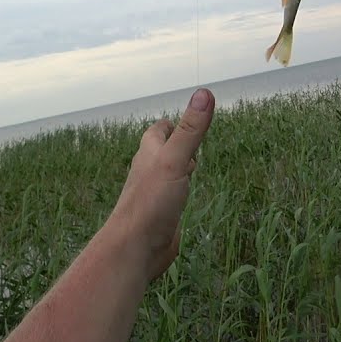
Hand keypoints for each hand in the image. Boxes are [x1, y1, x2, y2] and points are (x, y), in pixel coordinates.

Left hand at [110, 88, 214, 283]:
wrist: (135, 248)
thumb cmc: (152, 202)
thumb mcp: (175, 160)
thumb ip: (191, 129)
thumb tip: (205, 93)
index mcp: (149, 155)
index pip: (158, 131)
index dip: (172, 125)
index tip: (188, 120)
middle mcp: (148, 173)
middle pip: (161, 152)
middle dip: (177, 145)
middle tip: (196, 141)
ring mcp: (153, 195)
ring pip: (166, 175)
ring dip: (179, 168)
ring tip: (194, 166)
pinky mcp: (160, 216)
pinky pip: (170, 197)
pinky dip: (179, 192)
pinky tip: (186, 198)